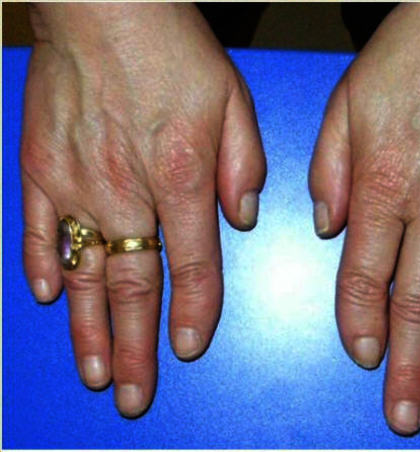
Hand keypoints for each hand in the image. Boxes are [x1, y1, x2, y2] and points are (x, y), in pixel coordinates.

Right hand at [22, 3, 264, 416]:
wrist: (105, 7)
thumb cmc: (171, 49)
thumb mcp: (232, 100)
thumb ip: (244, 165)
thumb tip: (240, 217)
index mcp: (180, 176)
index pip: (192, 265)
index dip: (194, 312)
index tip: (189, 348)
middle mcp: (127, 190)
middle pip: (134, 286)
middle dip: (134, 348)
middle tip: (132, 394)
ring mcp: (76, 183)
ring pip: (85, 274)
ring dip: (89, 328)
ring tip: (93, 372)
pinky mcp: (41, 168)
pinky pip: (39, 230)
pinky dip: (45, 265)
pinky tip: (51, 297)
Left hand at [310, 3, 419, 434]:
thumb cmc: (412, 57)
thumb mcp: (345, 106)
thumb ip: (329, 172)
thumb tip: (331, 228)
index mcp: (384, 186)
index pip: (366, 277)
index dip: (360, 324)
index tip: (361, 358)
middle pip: (417, 304)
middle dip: (406, 365)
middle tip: (402, 413)